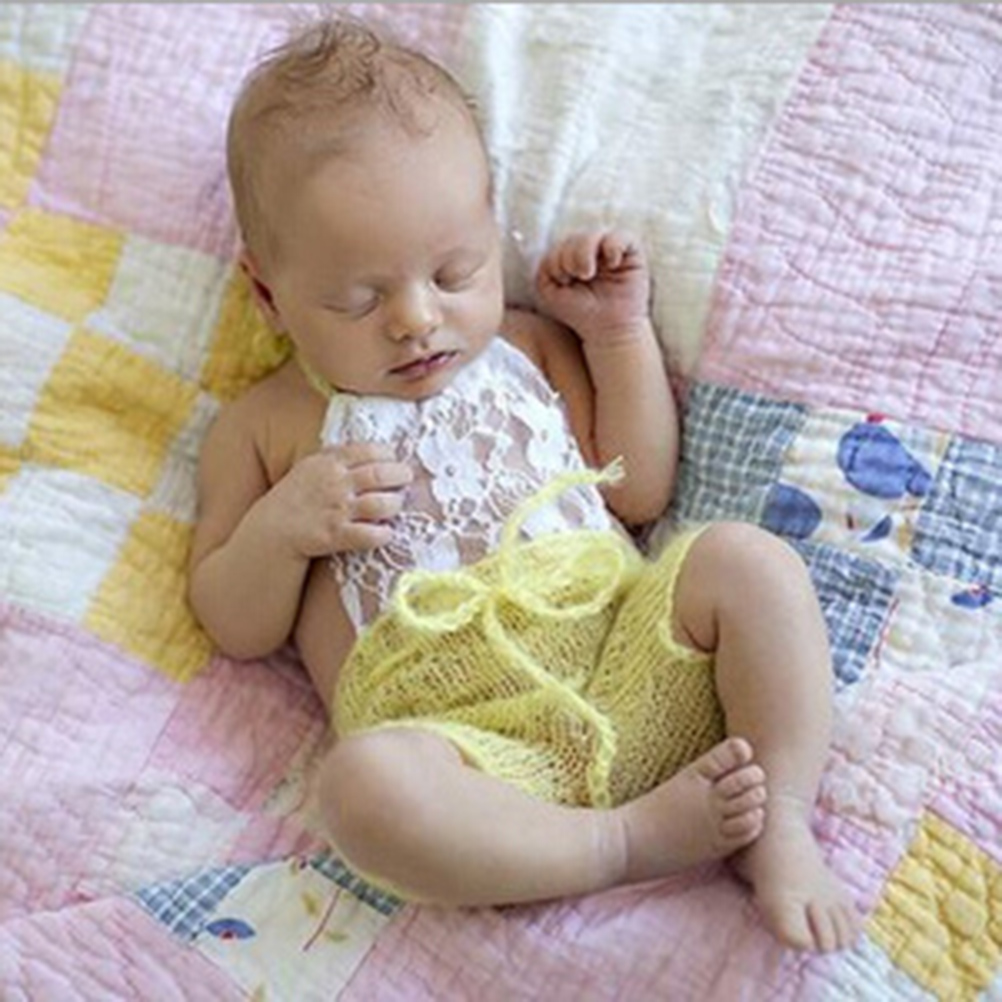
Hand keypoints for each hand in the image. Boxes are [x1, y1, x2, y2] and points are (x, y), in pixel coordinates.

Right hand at [264, 442, 411, 558]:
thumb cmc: (294, 499)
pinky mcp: (336, 535)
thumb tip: (371, 453)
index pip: (369, 450)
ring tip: (396, 505)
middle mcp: (334, 483)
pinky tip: (386, 533)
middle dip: (401, 476)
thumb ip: (336, 458)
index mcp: (328, 462)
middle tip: (407, 479)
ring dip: (395, 504)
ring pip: (381, 504)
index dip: (388, 455)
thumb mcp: (310, 468)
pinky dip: (384, 534)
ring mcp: (336, 509)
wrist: (270, 531)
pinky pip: (370, 535)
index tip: (394, 460)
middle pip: (380, 474)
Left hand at [535, 231, 651, 343]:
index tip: (563, 281)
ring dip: (585, 251)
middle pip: (575, 237)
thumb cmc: (580, 313)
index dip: (556, 259)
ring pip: (594, 234)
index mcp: (572, 259)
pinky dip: (612, 247)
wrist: (607, 330)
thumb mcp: (550, 291)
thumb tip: (554, 248)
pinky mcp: (632, 253)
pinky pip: (621, 236)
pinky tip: (612, 265)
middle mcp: (592, 253)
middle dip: (569, 256)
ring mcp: (610, 252)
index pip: (560, 244)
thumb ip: (544, 267)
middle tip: (578, 277)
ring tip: (588, 273)